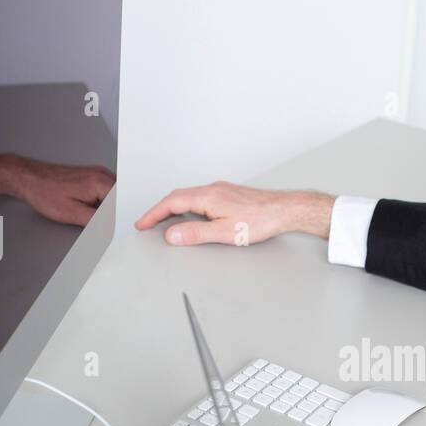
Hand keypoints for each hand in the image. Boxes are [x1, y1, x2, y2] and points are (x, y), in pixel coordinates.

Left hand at [0, 154, 114, 226]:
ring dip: (107, 210)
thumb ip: (97, 223)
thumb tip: (113, 230)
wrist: (28, 178)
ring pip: (114, 198)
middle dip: (114, 215)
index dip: (121, 220)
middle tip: (98, 224)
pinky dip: (101, 204)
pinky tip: (87, 208)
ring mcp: (98, 174)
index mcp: (101, 183)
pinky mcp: (92, 177)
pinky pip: (106, 193)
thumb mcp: (72, 214)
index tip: (115, 231)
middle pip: (122, 201)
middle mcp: (103, 175)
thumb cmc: (44, 192)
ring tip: (88, 214)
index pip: (124, 205)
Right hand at [134, 181, 333, 245]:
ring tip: (165, 221)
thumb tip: (172, 235)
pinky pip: (201, 198)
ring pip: (189, 196)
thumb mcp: (224, 233)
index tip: (141, 223)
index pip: (170, 203)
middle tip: (148, 223)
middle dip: (159, 210)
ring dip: (174, 207)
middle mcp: (212, 189)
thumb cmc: (261, 220)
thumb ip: (196, 234)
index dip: (153, 214)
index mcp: (207, 196)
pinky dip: (189, 206)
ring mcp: (221, 191)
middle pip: (177, 197)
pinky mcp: (230, 195)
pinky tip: (193, 215)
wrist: (284, 210)